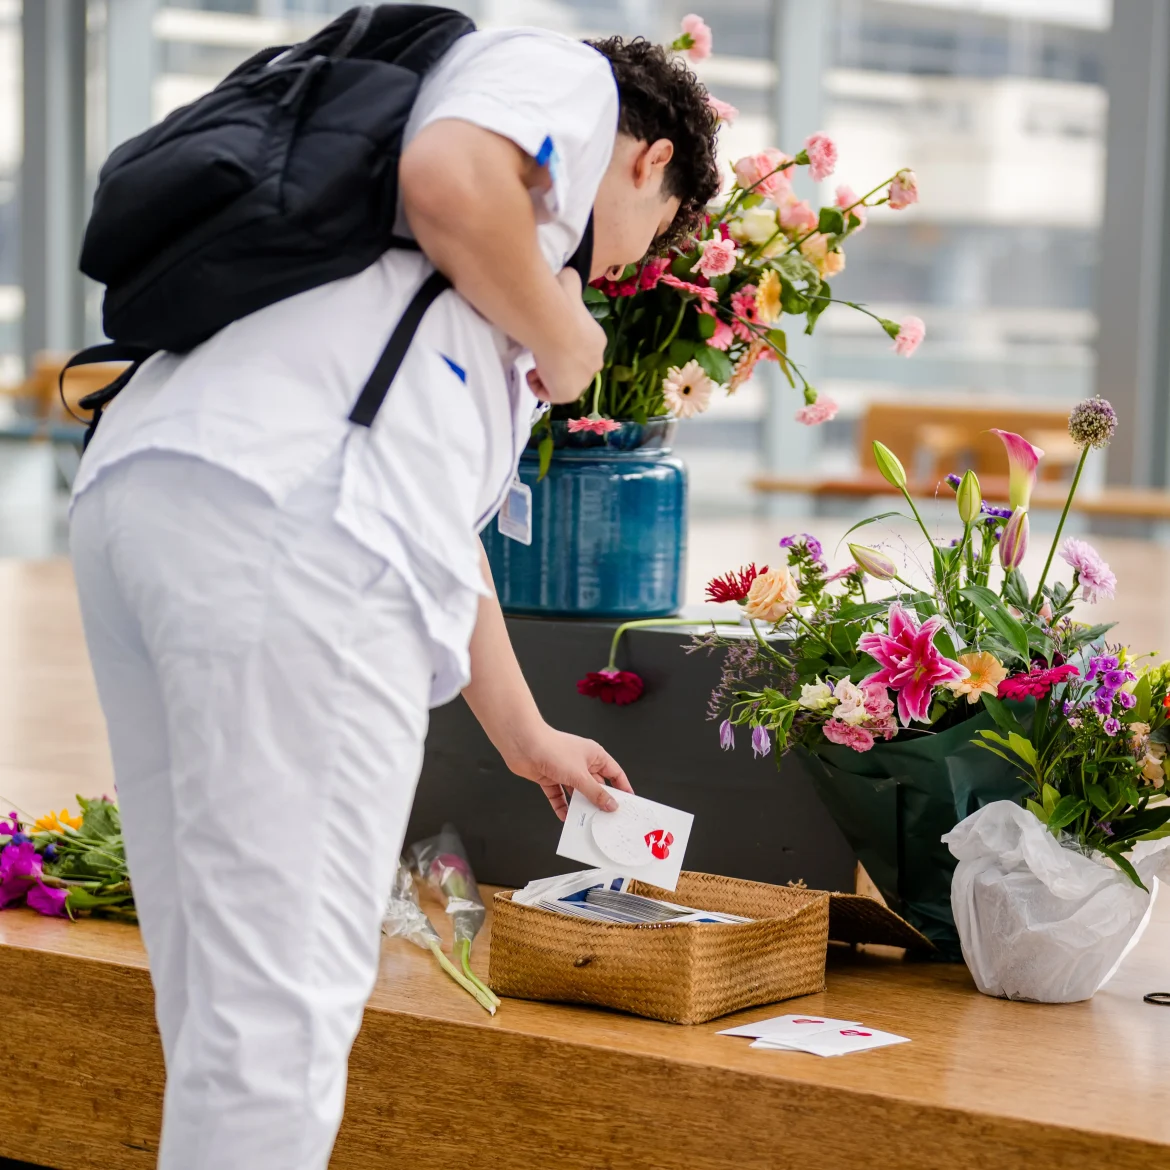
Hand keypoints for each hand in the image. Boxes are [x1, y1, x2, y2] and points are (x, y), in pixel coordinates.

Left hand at [503, 723, 632, 820]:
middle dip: (600, 801)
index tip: (628, 802)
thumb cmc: (552, 749)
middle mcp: (581, 763)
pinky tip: (565, 817)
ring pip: (578, 793)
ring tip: (587, 822)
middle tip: (607, 818)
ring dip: (581, 806)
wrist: (523, 744)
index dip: (622, 787)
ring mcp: (565, 771)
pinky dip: (562, 806)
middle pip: (596, 785)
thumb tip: (611, 804)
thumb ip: (595, 792)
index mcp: (594, 755)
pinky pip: (560, 796)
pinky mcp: (550, 778)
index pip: (614, 773)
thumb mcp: (579, 775)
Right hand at [527, 269, 605, 405]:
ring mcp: (582, 381)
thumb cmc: (561, 306)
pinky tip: (533, 371)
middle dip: (557, 362)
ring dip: (547, 374)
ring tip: (536, 362)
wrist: (556, 327)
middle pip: (574, 368)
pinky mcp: (568, 394)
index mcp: (597, 340)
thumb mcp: (568, 286)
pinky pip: (549, 395)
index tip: (548, 337)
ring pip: (563, 382)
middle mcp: (594, 362)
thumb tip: (567, 273)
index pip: (581, 348)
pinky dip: (538, 386)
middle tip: (541, 351)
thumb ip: (569, 283)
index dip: (562, 345)